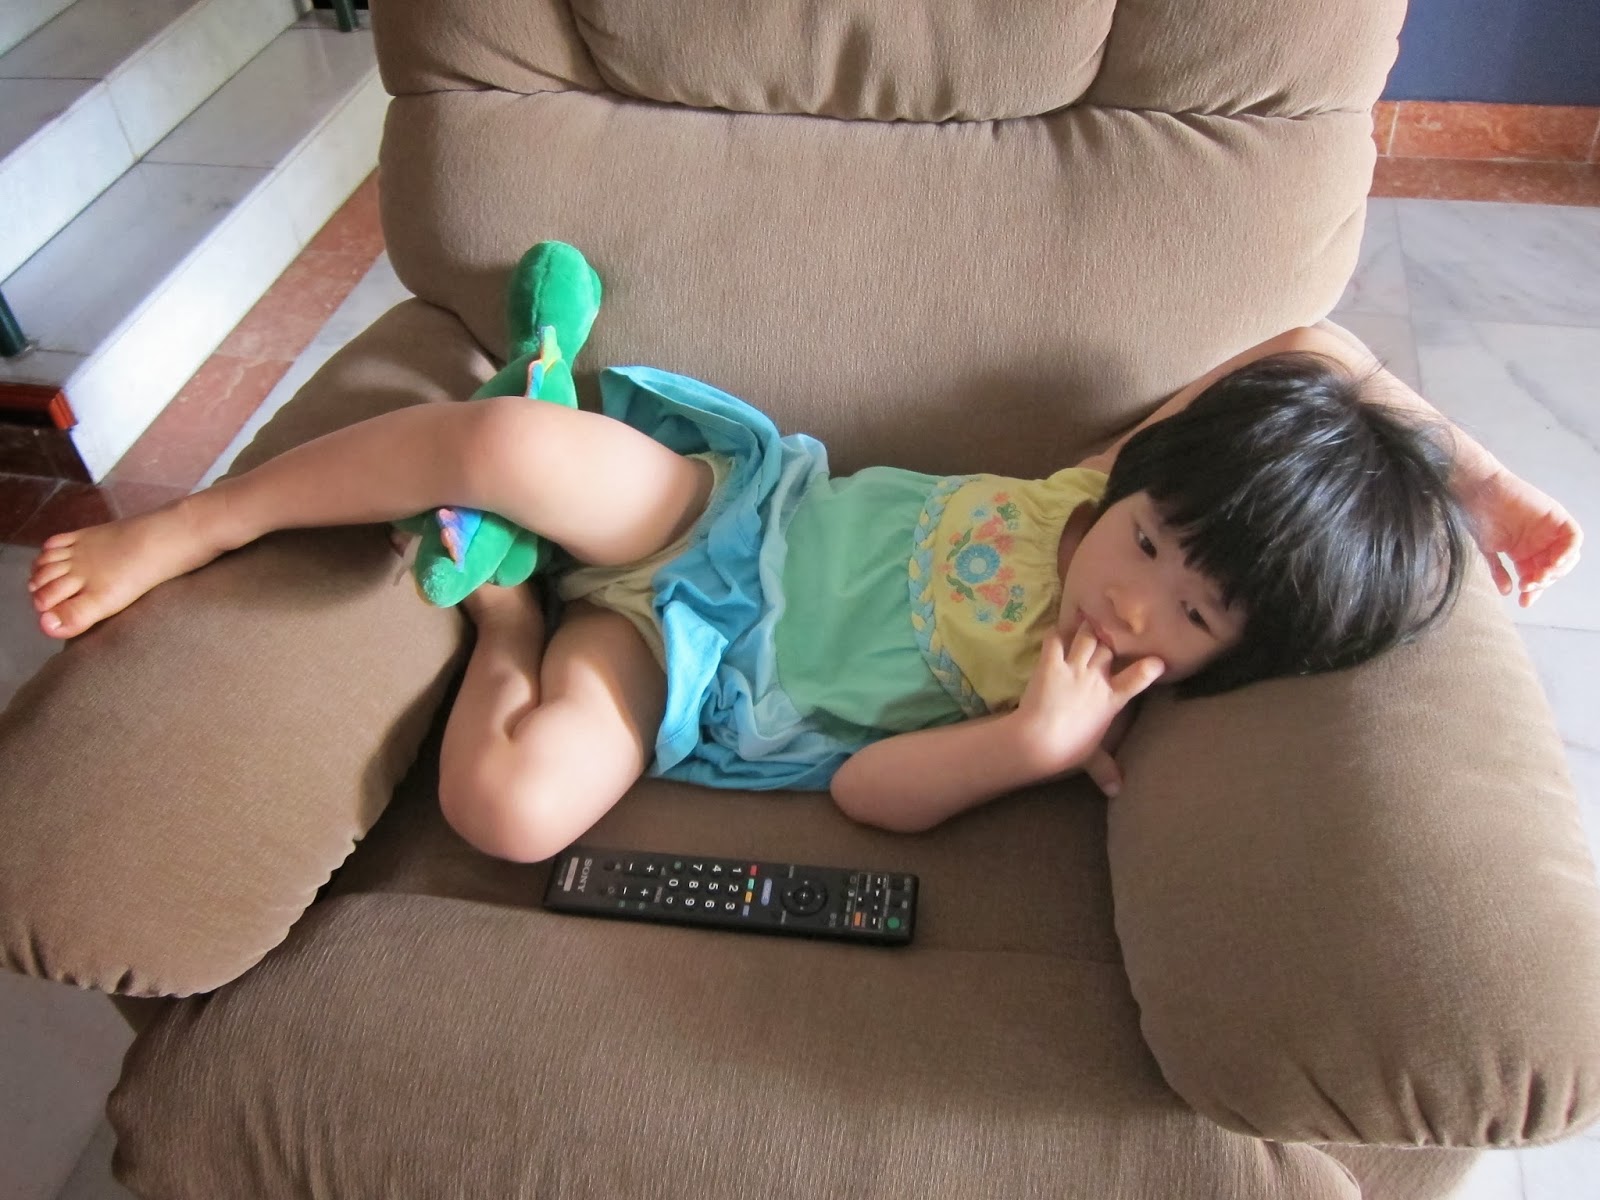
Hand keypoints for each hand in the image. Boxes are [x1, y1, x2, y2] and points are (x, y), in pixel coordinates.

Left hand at [1015, 623, 1163, 789]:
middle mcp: (1096, 678)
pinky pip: (1056, 638)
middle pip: (1109, 646)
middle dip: (1109, 638)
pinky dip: (1056, 633)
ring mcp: (1074, 668)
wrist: (1040, 741)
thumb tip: (1117, 792)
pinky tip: (1056, 634)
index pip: (1139, 677)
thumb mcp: (1092, 758)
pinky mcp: (1051, 663)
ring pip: (1087, 635)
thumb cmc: (1069, 749)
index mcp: (1112, 699)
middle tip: (1106, 634)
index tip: (1156, 660)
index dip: (1148, 666)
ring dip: (1085, 629)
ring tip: (1084, 623)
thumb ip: (1106, 769)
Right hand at [1458, 465, 1582, 606]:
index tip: (1524, 602)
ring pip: (1567, 557)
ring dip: (1556, 571)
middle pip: (1553, 569)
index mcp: (1523, 551)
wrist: (1478, 492)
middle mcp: (1539, 542)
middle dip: (1543, 581)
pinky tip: (1554, 563)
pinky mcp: (1556, 517)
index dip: (1533, 591)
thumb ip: (1499, 571)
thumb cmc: (1478, 517)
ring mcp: (1549, 530)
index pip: (1535, 576)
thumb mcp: (1488, 550)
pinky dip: (1568, 552)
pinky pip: (1573, 538)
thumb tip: (1506, 592)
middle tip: (1528, 584)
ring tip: (1539, 576)